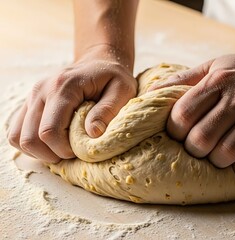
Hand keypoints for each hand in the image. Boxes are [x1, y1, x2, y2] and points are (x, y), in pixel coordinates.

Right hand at [7, 46, 136, 163]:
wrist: (98, 61)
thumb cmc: (113, 77)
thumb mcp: (122, 90)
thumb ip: (108, 110)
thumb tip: (92, 133)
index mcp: (63, 86)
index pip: (49, 130)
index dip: (63, 149)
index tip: (80, 150)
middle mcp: (41, 90)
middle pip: (30, 138)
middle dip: (51, 154)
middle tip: (72, 152)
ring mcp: (32, 96)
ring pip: (18, 137)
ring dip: (39, 152)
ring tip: (62, 148)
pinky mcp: (29, 103)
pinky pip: (17, 131)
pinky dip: (31, 144)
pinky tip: (51, 143)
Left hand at [150, 47, 234, 176]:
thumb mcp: (213, 66)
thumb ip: (182, 79)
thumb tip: (149, 94)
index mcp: (218, 80)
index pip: (183, 114)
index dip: (174, 131)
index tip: (178, 134)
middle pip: (201, 138)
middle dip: (193, 150)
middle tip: (196, 146)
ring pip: (226, 153)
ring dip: (216, 161)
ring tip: (216, 154)